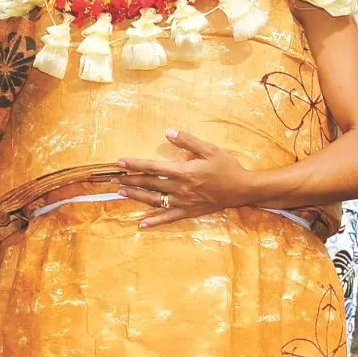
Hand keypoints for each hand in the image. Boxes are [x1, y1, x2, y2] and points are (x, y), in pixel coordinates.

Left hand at [118, 130, 254, 227]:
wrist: (242, 189)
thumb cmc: (227, 167)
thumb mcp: (210, 149)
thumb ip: (188, 141)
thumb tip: (168, 132)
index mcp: (183, 172)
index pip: (153, 168)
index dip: (135, 164)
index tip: (120, 162)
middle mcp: (179, 188)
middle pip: (149, 184)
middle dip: (130, 180)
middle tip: (114, 179)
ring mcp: (182, 202)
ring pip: (154, 200)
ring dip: (136, 196)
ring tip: (121, 193)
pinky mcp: (188, 212)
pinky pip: (168, 218)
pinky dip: (154, 221)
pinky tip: (141, 224)